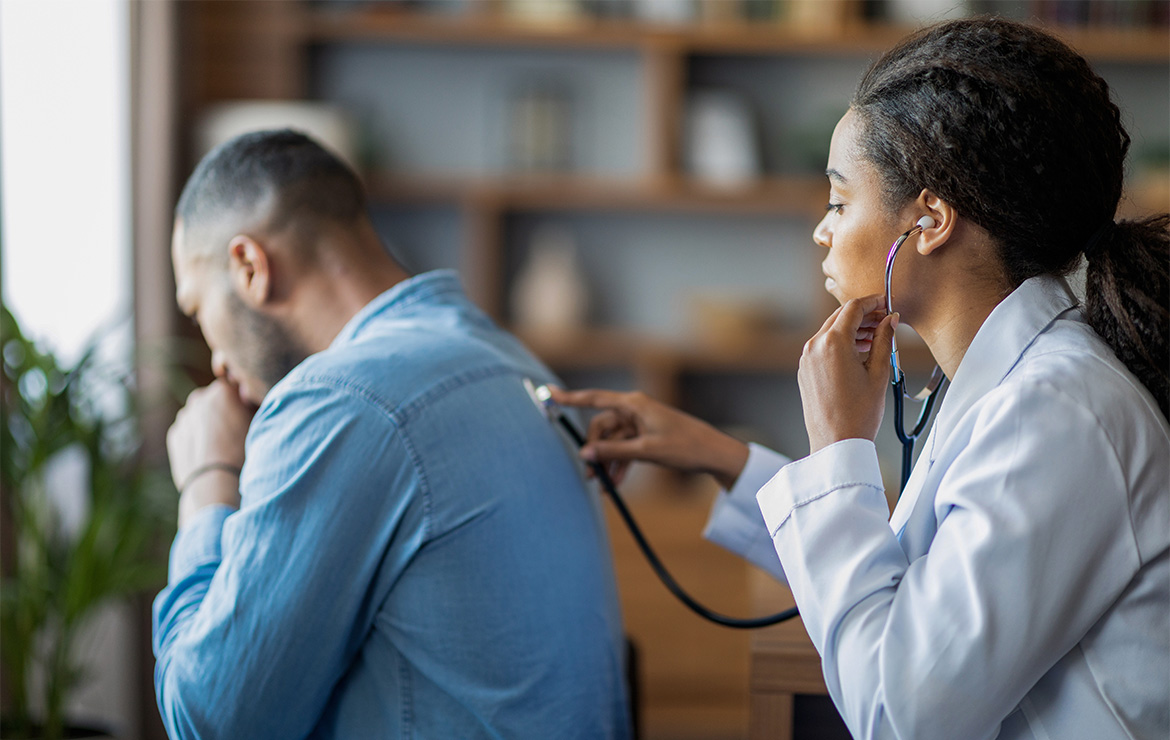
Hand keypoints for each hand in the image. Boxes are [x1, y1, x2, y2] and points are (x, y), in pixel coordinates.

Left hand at [167, 379, 255, 525]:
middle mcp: (200, 398)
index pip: (235, 389)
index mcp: (222, 390)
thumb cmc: (243, 452)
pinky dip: (196, 439)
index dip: (243, 403)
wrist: (215, 483)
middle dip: (223, 412)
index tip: (249, 417)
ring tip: (222, 447)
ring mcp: (184, 417)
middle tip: (235, 433)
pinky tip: (209, 455)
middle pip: (215, 401)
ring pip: (199, 417)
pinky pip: (188, 432)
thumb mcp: (258, 424)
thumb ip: (252, 406)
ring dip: (208, 425)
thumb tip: (249, 401)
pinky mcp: (174, 435)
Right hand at [547, 387, 749, 489]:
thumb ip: (613, 451)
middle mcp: (635, 410)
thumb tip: (585, 453)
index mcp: (634, 405)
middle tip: (590, 474)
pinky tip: (616, 483)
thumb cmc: (685, 447)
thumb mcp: (646, 451)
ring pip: (613, 441)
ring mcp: (642, 423)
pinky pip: (625, 448)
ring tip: (603, 486)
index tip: (549, 394)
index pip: (594, 399)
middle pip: (602, 427)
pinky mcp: (648, 436)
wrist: (714, 454)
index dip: (570, 397)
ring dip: (607, 461)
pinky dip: (620, 464)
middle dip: (594, 450)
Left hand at [798, 295, 896, 453]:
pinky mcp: (804, 370)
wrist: (836, 443)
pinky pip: (822, 347)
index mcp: (833, 343)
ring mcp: (806, 359)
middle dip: (863, 315)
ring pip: (830, 331)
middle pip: (840, 317)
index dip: (872, 302)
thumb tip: (891, 320)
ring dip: (852, 329)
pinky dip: (840, 343)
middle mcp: (814, 346)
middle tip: (885, 320)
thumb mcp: (879, 372)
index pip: (853, 308)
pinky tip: (858, 352)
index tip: (886, 303)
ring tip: (876, 337)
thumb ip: (884, 340)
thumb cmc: (859, 413)